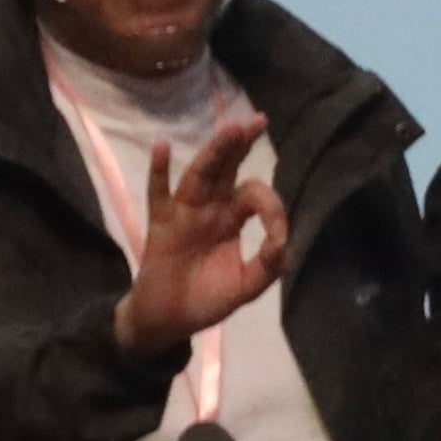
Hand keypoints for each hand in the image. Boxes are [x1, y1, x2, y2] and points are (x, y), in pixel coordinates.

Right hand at [107, 123, 288, 357]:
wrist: (169, 320)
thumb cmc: (208, 299)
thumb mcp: (246, 286)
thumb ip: (267, 266)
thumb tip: (283, 244)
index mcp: (233, 218)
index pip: (256, 196)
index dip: (271, 207)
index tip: (278, 237)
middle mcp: (210, 208)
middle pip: (228, 170)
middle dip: (242, 146)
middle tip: (259, 120)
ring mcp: (184, 213)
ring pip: (200, 175)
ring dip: (214, 152)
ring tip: (230, 130)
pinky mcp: (160, 224)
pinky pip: (157, 194)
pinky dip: (159, 171)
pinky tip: (163, 147)